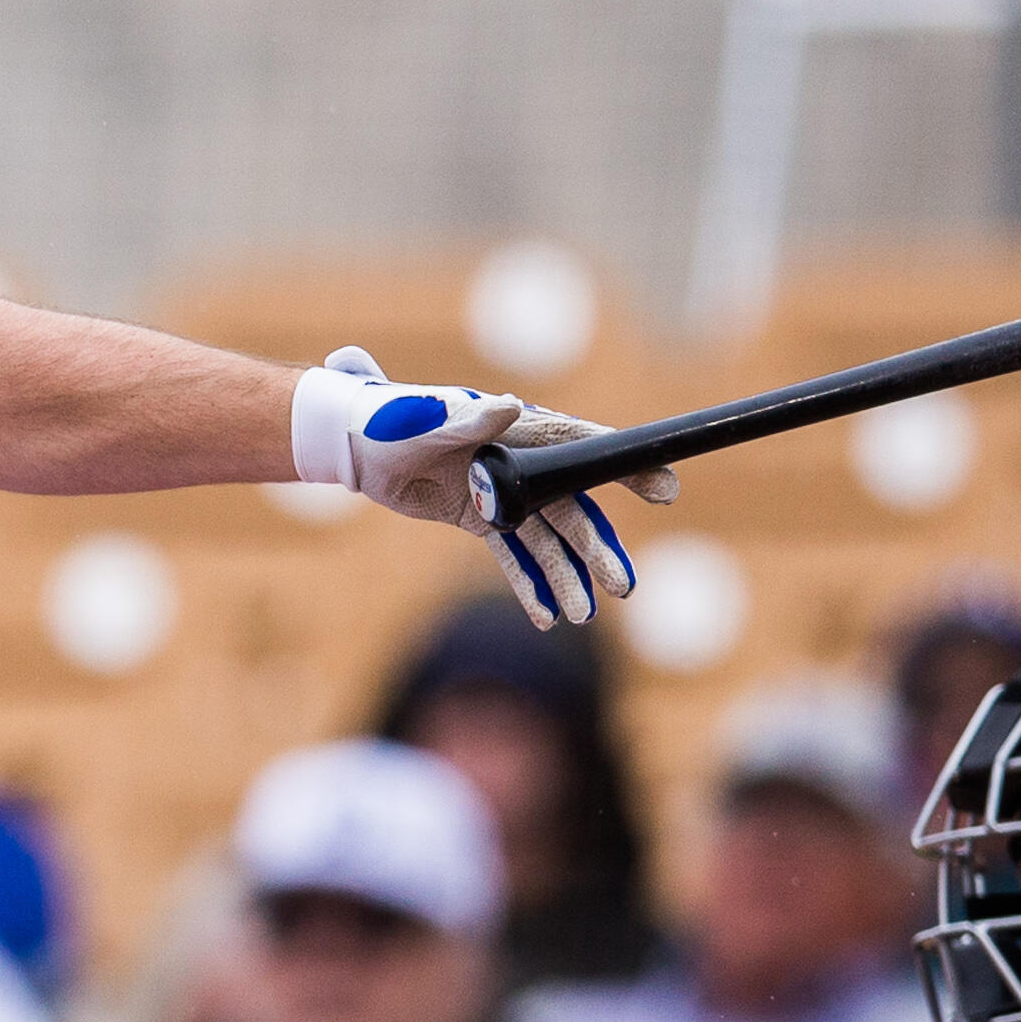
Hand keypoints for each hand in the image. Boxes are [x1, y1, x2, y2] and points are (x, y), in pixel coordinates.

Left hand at [291, 347, 673, 628]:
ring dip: (566, 577)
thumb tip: (510, 405)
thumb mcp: (427, 418)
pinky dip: (530, 584)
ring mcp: (504, 493)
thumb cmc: (391, 419)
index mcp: (518, 430)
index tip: (664, 486)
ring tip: (584, 616)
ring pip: (547, 540)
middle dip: (597, 550)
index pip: (582, 448)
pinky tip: (548, 615)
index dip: (624, 466)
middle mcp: (521, 462)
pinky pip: (513, 555)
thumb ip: (469, 415)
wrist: (356, 445)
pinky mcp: (482, 518)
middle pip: (571, 509)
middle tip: (623, 587)